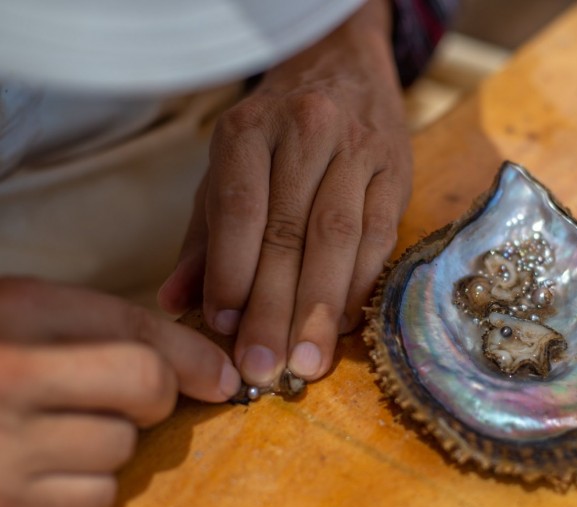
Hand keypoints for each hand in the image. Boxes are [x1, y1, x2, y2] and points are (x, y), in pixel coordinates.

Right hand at [0, 278, 240, 506]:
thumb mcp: (19, 319)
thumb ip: (98, 330)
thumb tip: (205, 370)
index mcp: (19, 310)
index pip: (138, 327)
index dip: (195, 355)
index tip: (222, 377)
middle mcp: (14, 372)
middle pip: (148, 387)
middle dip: (154, 399)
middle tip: (127, 402)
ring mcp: (5, 445)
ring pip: (123, 448)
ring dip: (108, 445)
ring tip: (55, 433)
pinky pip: (95, 498)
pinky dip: (84, 489)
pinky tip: (41, 471)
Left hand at [158, 0, 411, 386]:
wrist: (343, 67)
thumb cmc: (277, 131)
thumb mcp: (229, 166)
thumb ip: (205, 234)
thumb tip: (176, 303)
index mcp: (250, 128)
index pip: (239, 206)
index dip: (230, 269)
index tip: (222, 325)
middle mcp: (306, 131)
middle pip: (290, 231)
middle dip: (275, 306)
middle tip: (263, 366)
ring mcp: (358, 150)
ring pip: (339, 238)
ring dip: (321, 307)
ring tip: (307, 361)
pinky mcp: (397, 172)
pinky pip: (381, 237)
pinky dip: (361, 286)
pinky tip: (345, 325)